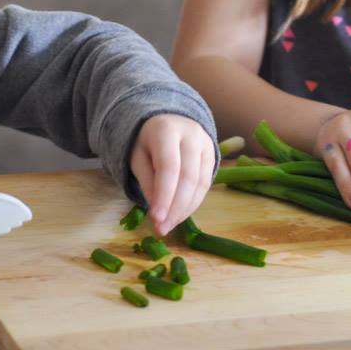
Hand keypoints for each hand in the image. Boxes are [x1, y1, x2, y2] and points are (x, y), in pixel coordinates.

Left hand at [129, 114, 215, 235]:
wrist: (168, 121)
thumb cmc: (148, 142)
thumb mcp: (137, 157)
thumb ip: (146, 181)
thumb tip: (157, 211)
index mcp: (166, 130)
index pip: (168, 167)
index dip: (164, 195)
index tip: (157, 219)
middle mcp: (191, 134)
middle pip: (188, 177)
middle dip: (175, 208)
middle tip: (162, 228)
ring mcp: (206, 144)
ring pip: (200, 183)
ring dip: (185, 209)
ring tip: (169, 225)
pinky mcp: (213, 155)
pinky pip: (206, 183)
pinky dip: (193, 203)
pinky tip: (180, 214)